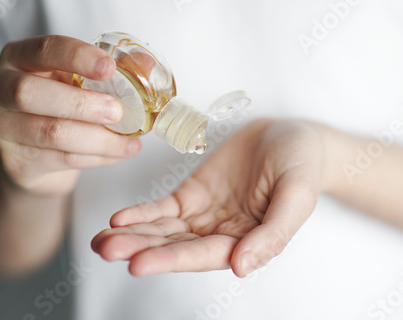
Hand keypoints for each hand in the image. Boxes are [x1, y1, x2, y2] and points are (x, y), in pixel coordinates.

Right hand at [0, 35, 140, 194]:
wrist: (35, 153)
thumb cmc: (58, 106)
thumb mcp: (74, 81)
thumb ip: (106, 72)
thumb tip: (147, 66)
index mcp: (18, 58)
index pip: (44, 50)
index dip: (78, 56)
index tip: (110, 68)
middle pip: (30, 94)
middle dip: (81, 103)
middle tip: (118, 112)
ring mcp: (2, 129)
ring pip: (51, 133)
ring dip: (100, 139)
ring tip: (131, 142)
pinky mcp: (16, 163)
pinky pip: (63, 160)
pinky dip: (99, 157)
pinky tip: (120, 153)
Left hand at [92, 119, 325, 276]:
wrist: (291, 135)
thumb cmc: (302, 166)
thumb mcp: (297, 196)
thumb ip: (273, 234)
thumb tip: (240, 268)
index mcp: (247, 241)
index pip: (204, 255)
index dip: (171, 259)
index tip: (137, 264)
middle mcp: (220, 233)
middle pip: (175, 246)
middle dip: (140, 248)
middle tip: (106, 249)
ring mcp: (204, 214)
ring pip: (163, 230)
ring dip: (133, 235)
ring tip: (100, 240)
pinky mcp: (192, 193)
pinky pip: (163, 207)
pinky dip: (141, 213)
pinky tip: (119, 218)